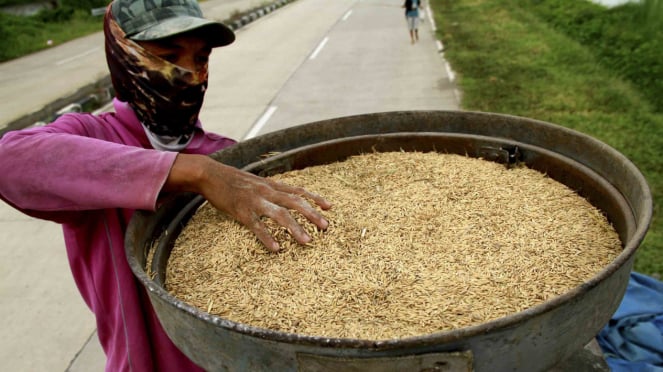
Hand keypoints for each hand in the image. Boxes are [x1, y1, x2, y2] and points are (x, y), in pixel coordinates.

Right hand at [166, 154, 331, 251]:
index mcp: (271, 185)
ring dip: (295, 228)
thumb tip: (283, 196)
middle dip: (312, 214)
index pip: (298, 190)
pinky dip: (267, 237)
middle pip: (295, 202)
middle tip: (325, 227)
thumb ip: (270, 189)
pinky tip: (276, 248)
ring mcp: (255, 201)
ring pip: (280, 214)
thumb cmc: (232, 179)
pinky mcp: (241, 211)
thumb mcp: (256, 181)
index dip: (315, 198)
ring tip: (307, 241)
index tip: (329, 207)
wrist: (210, 174)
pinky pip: (257, 226)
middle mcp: (267, 191)